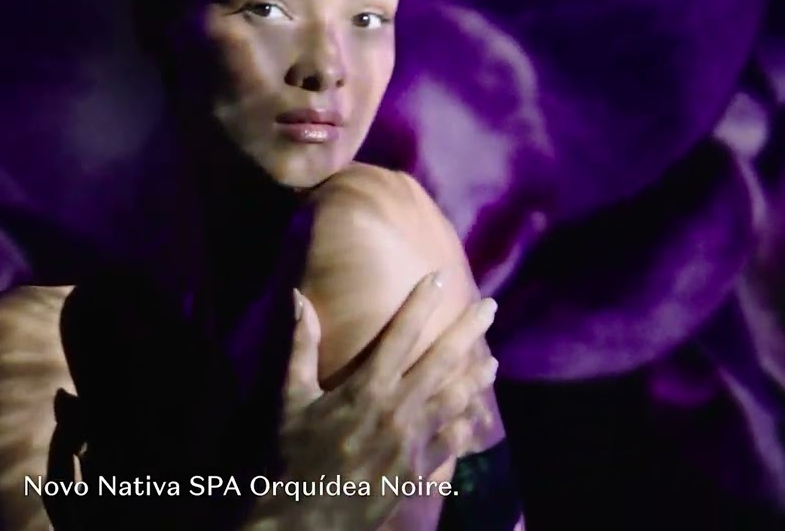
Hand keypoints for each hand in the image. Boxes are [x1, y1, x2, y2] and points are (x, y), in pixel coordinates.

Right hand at [245, 270, 499, 530]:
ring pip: (456, 400)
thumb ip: (302, 347)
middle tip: (490, 306)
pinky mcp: (419, 469)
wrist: (308, 513)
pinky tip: (477, 416)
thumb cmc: (296, 453)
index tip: (440, 277)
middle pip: (442, 360)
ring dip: (476, 377)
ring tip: (493, 361)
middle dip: (468, 329)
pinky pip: (451, 442)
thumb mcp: (292, 397)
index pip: (401, 333)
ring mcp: (412, 440)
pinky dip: (466, 426)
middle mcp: (396, 408)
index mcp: (366, 387)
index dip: (422, 302)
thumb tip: (299, 298)